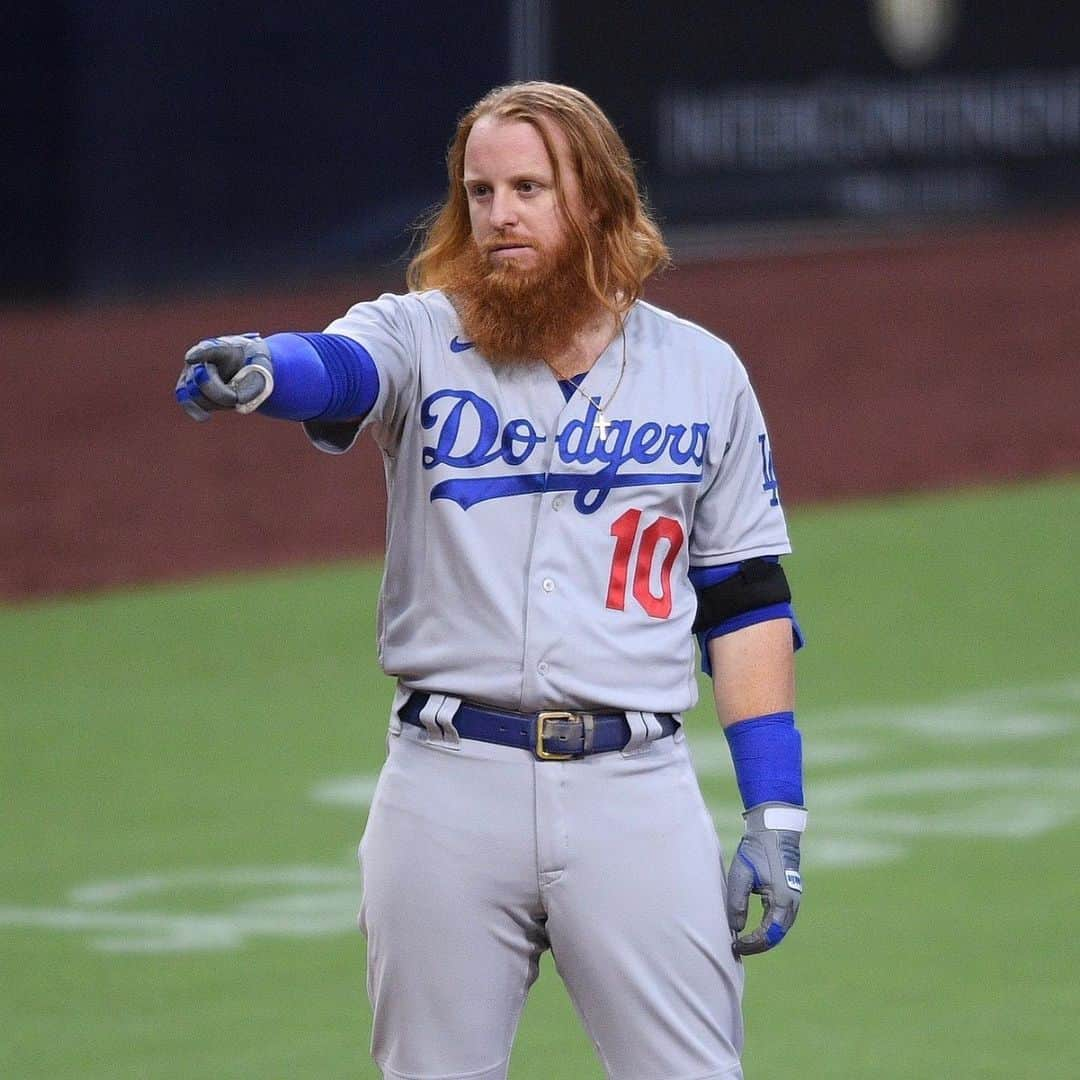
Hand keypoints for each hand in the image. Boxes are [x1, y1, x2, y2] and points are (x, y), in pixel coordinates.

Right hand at [175, 333, 274, 420]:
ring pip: (195, 393)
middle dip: (220, 394)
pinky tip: (206, 417)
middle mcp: (201, 357)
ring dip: (215, 403)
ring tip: (232, 400)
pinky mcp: (189, 388)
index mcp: (222, 347)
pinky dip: (196, 411)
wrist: (246, 368)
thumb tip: (237, 399)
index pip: (209, 349)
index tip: (191, 358)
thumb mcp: (262, 370)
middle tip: (236, 399)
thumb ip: (254, 384)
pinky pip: (186, 401)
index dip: (200, 354)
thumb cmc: (254, 365)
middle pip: (201, 378)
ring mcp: (192, 372)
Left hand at [726, 801, 805, 955]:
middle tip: (737, 948)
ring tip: (743, 943)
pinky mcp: (790, 895)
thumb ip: (737, 904)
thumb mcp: (741, 876)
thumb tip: (736, 929)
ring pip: (780, 930)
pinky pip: (781, 920)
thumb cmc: (756, 851)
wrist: (774, 831)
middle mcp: (792, 904)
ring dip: (764, 938)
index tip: (735, 946)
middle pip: (777, 936)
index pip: (769, 935)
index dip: (752, 945)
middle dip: (757, 945)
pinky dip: (769, 929)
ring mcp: (794, 900)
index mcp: (782, 900)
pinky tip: (754, 930)